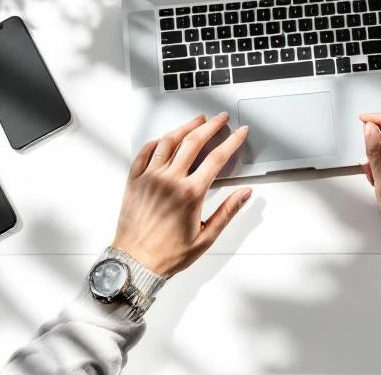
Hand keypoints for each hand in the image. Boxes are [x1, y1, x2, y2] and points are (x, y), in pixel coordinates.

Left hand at [112, 112, 250, 276]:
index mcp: (190, 193)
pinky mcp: (134, 181)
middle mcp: (169, 180)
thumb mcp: (206, 237)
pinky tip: (165, 138)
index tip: (239, 132)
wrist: (135, 262)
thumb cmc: (168, 254)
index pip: (216, 158)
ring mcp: (150, 178)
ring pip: (169, 142)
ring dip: (185, 127)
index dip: (231, 141)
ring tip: (196, 120)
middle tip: (220, 118)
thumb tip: (245, 194)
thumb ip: (228, 211)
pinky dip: (157, 141)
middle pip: (194, 142)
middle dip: (210, 126)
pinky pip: (145, 152)